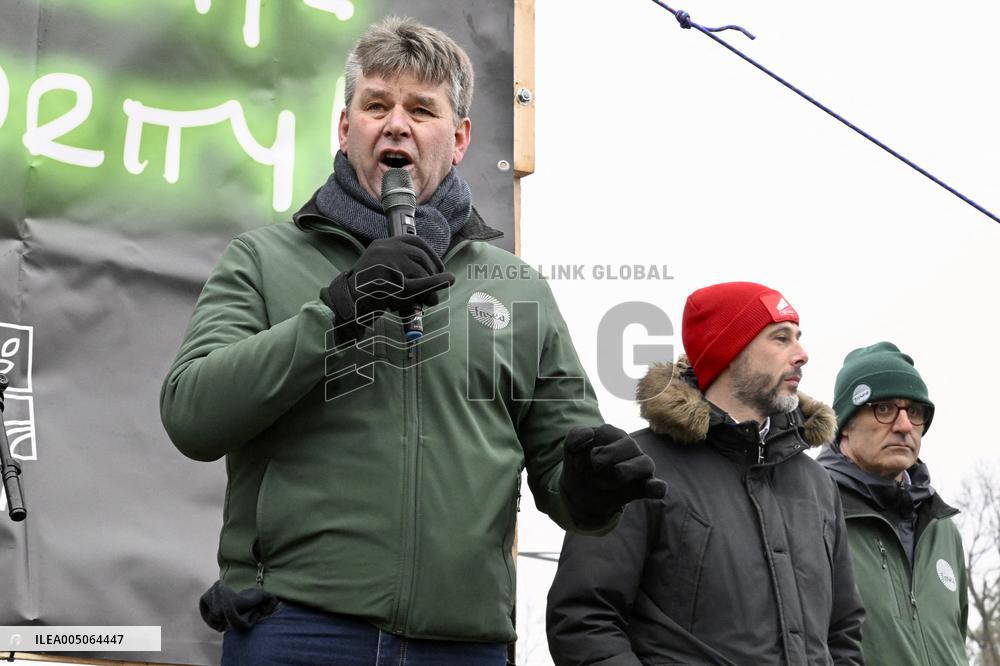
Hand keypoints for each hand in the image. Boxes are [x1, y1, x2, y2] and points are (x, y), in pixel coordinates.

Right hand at [321, 235, 454, 338]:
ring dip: (431, 286)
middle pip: (420, 256)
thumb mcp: (383, 271)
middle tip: (439, 285)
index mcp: (383, 245)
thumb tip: (434, 273)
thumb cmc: (366, 291)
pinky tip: (442, 286)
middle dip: (433, 271)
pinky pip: (419, 283)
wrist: (347, 304)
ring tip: (430, 300)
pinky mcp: (391, 281)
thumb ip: (401, 266)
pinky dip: (434, 285)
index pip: (414, 241)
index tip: (440, 267)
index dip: (431, 254)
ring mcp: (387, 263)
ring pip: (420, 271)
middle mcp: (385, 250)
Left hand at [560, 424, 666, 526]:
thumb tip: (590, 433)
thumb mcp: (571, 452)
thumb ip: (575, 437)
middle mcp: (629, 450)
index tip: (579, 460)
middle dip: (609, 455)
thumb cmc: (582, 468)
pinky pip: (657, 486)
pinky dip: (657, 487)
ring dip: (628, 470)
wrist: (581, 495)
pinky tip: (653, 488)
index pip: (607, 433)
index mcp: (612, 437)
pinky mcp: (643, 488)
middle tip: (595, 466)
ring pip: (645, 463)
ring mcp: (639, 469)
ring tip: (612, 476)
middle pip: (629, 445)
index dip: (591, 444)